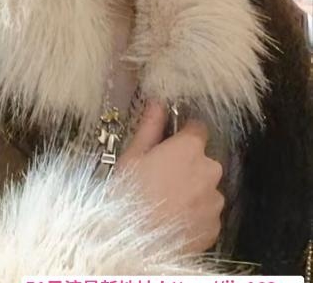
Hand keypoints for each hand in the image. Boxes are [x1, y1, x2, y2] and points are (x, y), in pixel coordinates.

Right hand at [115, 99, 223, 253]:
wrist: (134, 241)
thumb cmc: (129, 194)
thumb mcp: (133, 155)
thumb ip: (150, 126)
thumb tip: (157, 103)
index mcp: (189, 149)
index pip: (198, 128)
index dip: (184, 133)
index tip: (171, 143)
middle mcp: (209, 171)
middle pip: (203, 159)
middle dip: (187, 164)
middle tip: (160, 176)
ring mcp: (214, 200)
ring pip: (205, 187)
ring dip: (192, 190)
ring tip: (165, 201)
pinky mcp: (215, 226)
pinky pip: (207, 212)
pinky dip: (195, 213)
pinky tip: (173, 217)